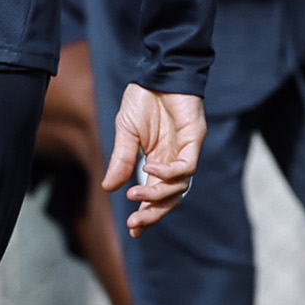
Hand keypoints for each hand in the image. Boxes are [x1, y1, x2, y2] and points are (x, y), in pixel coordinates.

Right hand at [101, 85, 203, 233]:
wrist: (157, 73)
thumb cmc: (143, 101)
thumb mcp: (126, 134)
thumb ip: (121, 160)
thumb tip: (108, 188)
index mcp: (158, 162)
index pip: (156, 195)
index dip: (147, 213)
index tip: (132, 230)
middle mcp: (175, 160)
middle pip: (172, 197)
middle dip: (154, 213)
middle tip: (135, 223)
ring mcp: (187, 150)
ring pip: (181, 186)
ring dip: (157, 194)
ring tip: (135, 193)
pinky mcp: (195, 138)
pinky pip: (187, 165)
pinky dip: (169, 172)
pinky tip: (149, 169)